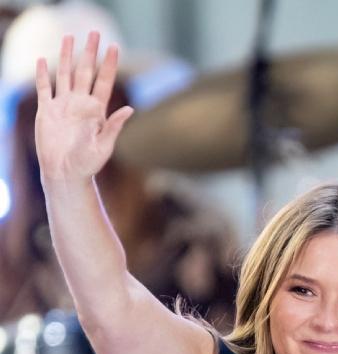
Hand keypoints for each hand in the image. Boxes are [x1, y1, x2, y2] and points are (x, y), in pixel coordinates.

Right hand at [34, 32, 133, 180]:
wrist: (64, 173)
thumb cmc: (88, 164)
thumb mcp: (105, 146)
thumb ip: (114, 126)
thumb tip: (130, 109)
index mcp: (97, 110)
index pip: (105, 81)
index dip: (109, 64)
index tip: (114, 46)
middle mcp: (81, 104)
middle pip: (85, 71)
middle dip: (89, 52)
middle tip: (94, 32)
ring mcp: (63, 106)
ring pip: (64, 74)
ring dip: (66, 56)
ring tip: (68, 37)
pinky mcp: (46, 111)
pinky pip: (43, 89)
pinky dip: (42, 75)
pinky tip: (42, 60)